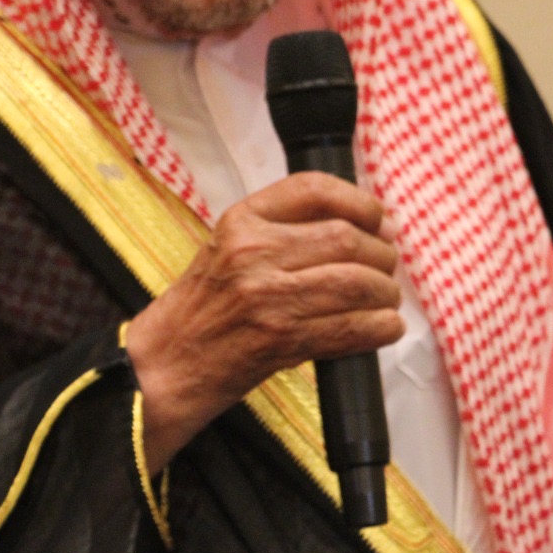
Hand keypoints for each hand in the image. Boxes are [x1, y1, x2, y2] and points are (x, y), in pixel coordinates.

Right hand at [124, 172, 403, 472]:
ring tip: (385, 301)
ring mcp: (268, 297)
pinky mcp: (282, 340)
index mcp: (242, 220)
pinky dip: (381, 328)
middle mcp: (254, 252)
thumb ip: (286, 230)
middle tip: (386, 270)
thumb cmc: (205, 307)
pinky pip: (352, 327)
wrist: (166, 363)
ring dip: (385, 294)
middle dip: (381, 255)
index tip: (379, 220)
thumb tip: (369, 225)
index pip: (314, 189)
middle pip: (346, 238)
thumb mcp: (231, 247)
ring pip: (356, 282)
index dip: (360, 202)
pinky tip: (384, 328)